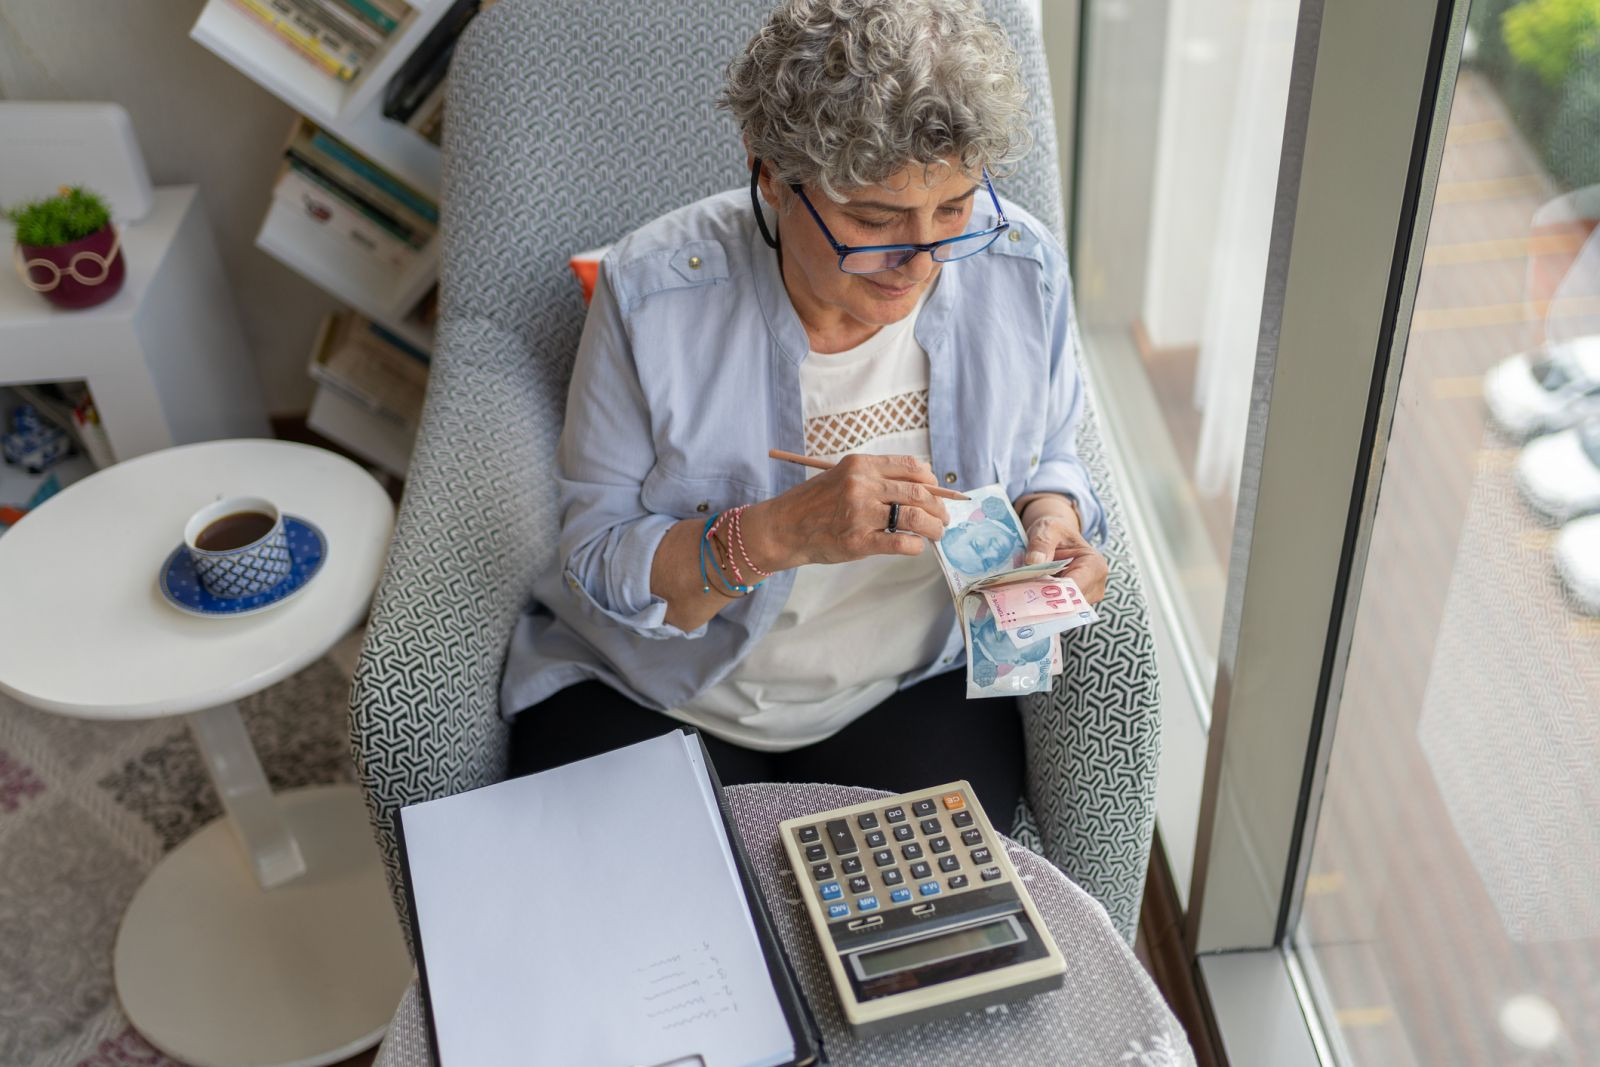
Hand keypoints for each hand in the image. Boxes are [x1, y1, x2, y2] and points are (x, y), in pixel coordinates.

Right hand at [746, 453, 949, 568]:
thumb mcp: (843, 476)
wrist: (784, 527)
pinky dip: (916, 545)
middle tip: (943, 518)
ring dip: (934, 527)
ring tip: (936, 533)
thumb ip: (876, 478)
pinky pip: (901, 543)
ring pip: (915, 517)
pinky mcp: (858, 541)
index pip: (912, 467)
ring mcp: (860, 514)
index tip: (936, 492)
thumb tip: (921, 487)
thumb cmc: (815, 503)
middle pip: (919, 492)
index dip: (932, 481)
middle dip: (939, 507)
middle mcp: (862, 485)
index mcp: (861, 465)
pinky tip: (915, 546)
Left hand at [1022, 511, 1106, 604]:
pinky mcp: (1074, 605)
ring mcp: (1086, 598)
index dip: (1051, 593)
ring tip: (1020, 596)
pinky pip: (1057, 611)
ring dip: (1041, 605)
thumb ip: (1042, 543)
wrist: (1055, 537)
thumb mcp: (1048, 529)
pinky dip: (1042, 606)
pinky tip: (1026, 599)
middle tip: (1017, 597)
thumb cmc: (1055, 532)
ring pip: (1061, 610)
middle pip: (1068, 603)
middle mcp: (1095, 586)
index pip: (1074, 588)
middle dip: (1043, 601)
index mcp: (1094, 565)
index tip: (1027, 593)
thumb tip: (1034, 562)